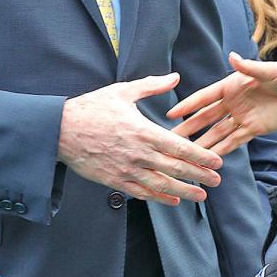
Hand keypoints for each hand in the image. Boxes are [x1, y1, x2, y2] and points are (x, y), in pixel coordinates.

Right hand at [58, 74, 222, 205]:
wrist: (59, 131)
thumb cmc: (91, 108)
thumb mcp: (122, 91)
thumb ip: (151, 85)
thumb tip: (175, 76)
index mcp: (143, 131)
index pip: (179, 147)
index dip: (200, 156)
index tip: (217, 161)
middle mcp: (138, 153)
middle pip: (175, 168)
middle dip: (199, 175)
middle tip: (217, 180)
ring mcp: (126, 169)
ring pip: (161, 185)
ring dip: (184, 191)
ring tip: (202, 195)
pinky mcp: (114, 180)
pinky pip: (141, 192)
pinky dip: (159, 198)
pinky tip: (173, 200)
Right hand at [167, 54, 276, 155]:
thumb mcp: (267, 71)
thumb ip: (248, 68)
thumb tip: (232, 56)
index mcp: (232, 85)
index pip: (205, 97)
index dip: (189, 105)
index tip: (171, 113)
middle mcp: (233, 102)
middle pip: (206, 117)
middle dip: (189, 127)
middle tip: (171, 137)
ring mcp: (242, 117)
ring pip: (217, 132)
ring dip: (203, 142)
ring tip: (186, 154)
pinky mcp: (254, 129)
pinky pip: (234, 142)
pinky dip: (222, 150)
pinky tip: (210, 159)